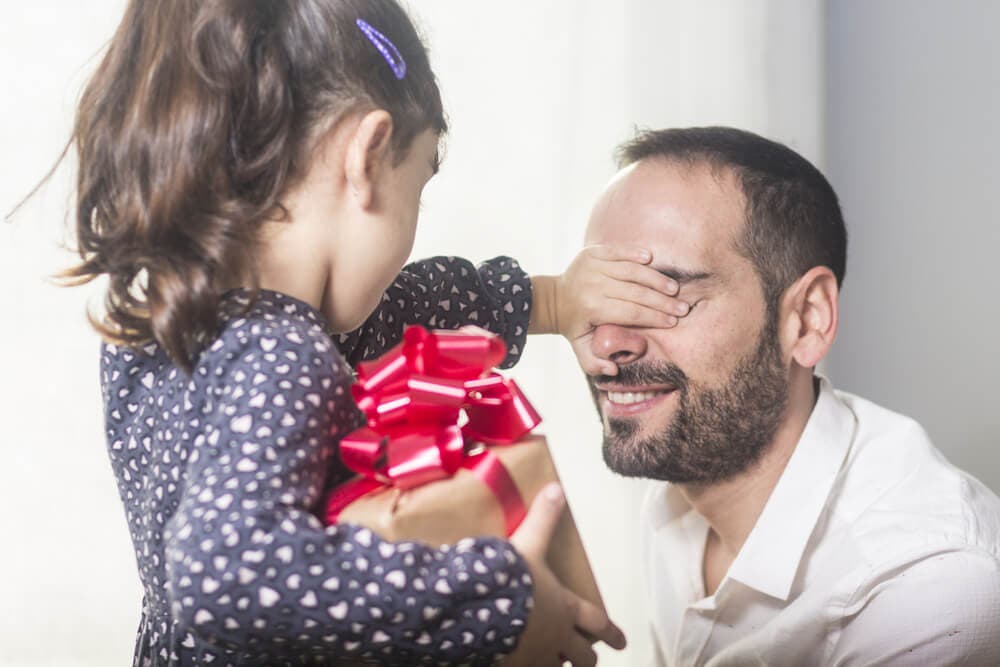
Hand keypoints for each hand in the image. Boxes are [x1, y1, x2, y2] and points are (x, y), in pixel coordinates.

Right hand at [505, 483, 627, 666]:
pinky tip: (517, 663)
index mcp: (566, 608)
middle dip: (587, 658)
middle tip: (589, 660)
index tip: (621, 641)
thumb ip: (543, 519)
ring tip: (554, 664)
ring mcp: (538, 657)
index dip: (611, 632)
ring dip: (558, 665)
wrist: (482, 607)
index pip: (598, 622)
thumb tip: (556, 491)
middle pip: (584, 657)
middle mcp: (558, 636)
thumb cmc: (512, 579)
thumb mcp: (529, 544)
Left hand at [546, 245, 689, 375]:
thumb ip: (594, 364)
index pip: (632, 313)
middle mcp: (594, 285)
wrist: (553, 299)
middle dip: (662, 302)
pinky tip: (651, 259)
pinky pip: (618, 251)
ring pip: (631, 270)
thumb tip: (613, 369)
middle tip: (683, 308)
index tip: (673, 322)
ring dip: (655, 279)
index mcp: (593, 308)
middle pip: (636, 292)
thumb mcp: (580, 348)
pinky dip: (635, 254)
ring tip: (674, 288)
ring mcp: (593, 266)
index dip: (655, 317)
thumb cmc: (575, 326)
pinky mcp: (593, 252)